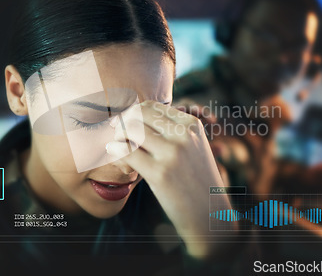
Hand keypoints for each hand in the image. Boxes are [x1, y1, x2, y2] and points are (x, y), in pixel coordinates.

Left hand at [106, 100, 234, 258]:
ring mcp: (172, 154)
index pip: (152, 107)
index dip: (133, 112)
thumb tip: (137, 112)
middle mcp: (184, 136)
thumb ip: (172, 129)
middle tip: (115, 128)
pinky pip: (127, 152)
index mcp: (192, 125)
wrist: (209, 213)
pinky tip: (112, 151)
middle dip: (123, 120)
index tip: (124, 120)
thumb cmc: (195, 179)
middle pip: (140, 115)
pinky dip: (115, 149)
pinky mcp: (159, 173)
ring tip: (115, 141)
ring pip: (132, 130)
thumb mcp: (194, 147)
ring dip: (118, 134)